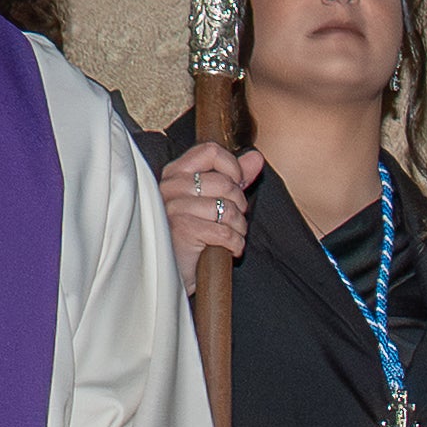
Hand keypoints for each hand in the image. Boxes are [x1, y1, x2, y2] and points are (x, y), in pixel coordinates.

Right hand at [158, 140, 262, 277]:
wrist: (172, 275)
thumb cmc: (192, 238)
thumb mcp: (212, 202)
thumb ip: (234, 177)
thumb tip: (256, 157)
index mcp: (175, 173)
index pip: (210, 151)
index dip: (233, 167)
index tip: (237, 185)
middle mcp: (170, 186)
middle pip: (225, 183)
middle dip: (240, 206)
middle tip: (233, 221)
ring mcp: (173, 208)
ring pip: (227, 208)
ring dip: (239, 228)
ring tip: (231, 236)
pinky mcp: (182, 230)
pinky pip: (224, 232)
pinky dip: (235, 244)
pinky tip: (229, 249)